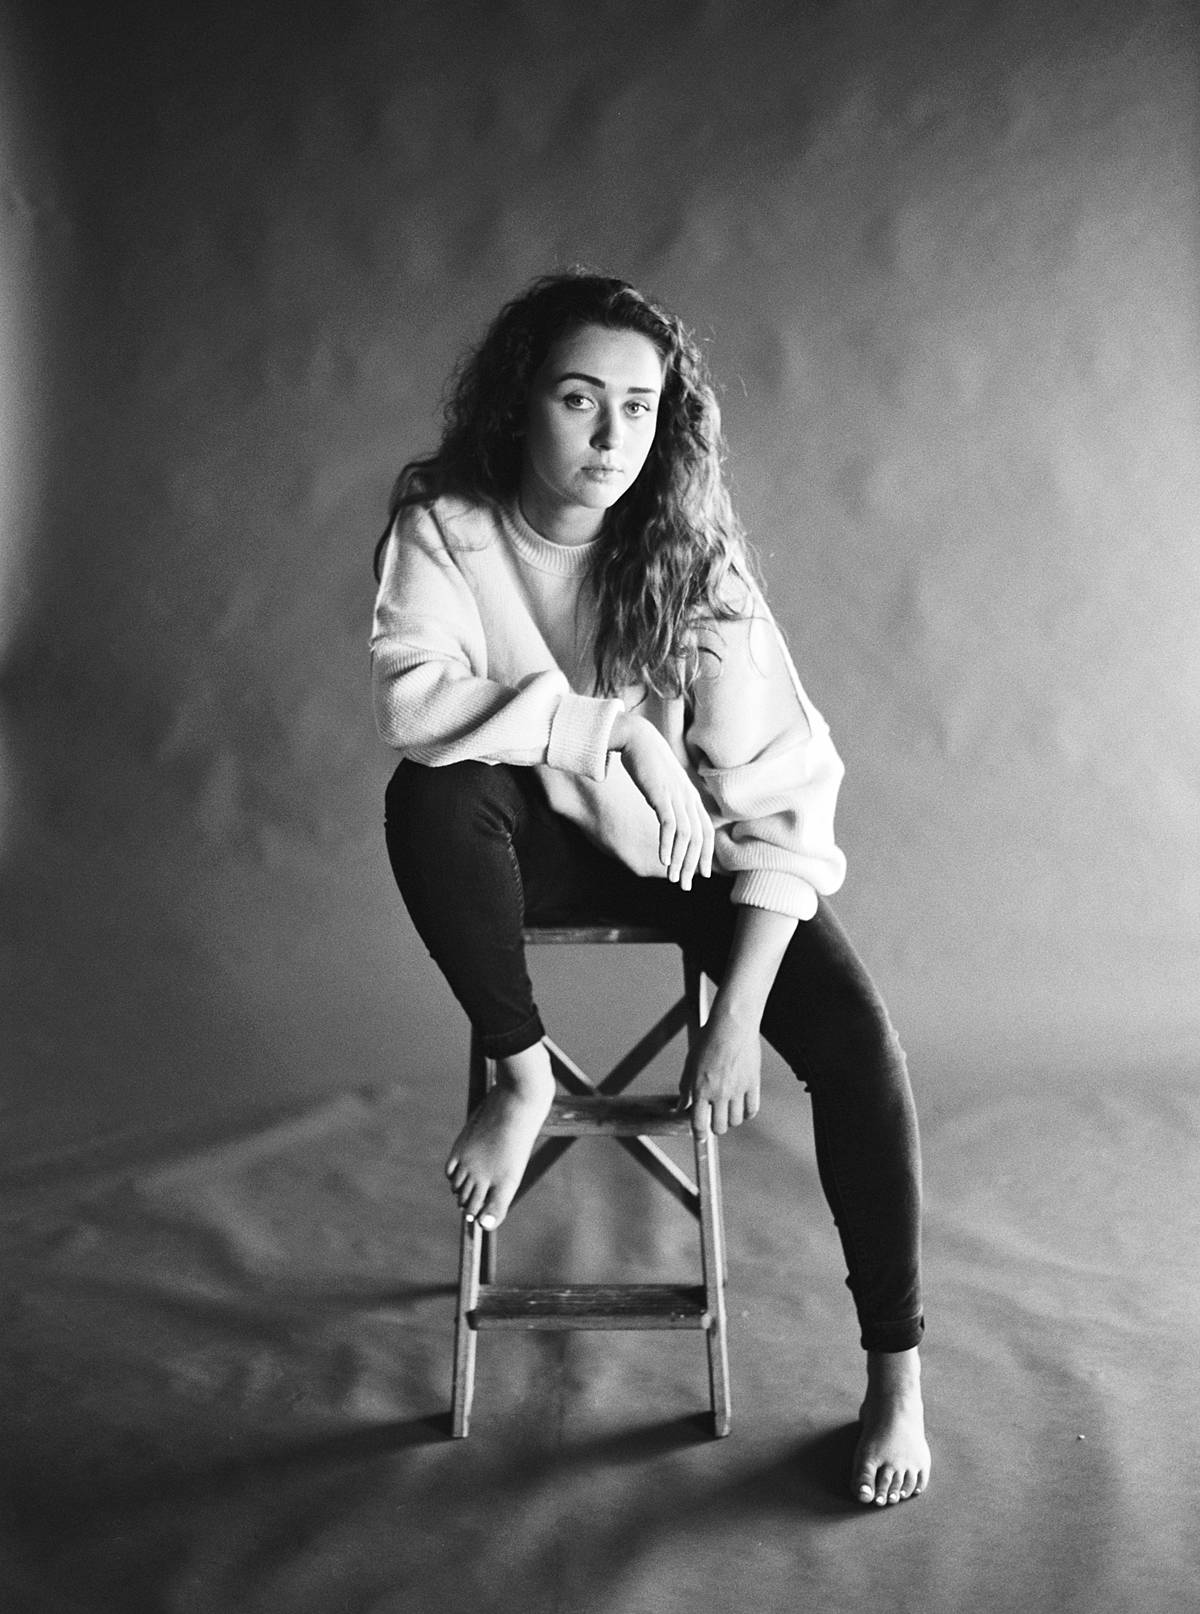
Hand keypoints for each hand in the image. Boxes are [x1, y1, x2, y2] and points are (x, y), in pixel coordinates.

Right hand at [613, 713, 713, 889]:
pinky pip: (670, 825)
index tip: (703, 874)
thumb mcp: (665, 784)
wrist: (636, 737)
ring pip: (686, 835)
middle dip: (694, 865)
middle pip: (699, 838)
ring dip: (680, 860)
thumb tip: (671, 817)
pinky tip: (664, 860)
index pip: (707, 831)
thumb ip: (671, 800)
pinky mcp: (662, 794)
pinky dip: (668, 844)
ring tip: (674, 878)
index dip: (707, 854)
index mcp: (692, 796)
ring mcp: (677, 796)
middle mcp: (689, 798)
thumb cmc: (648, 761)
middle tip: (686, 885)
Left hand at [678, 1008, 761, 1135]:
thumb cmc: (709, 1039)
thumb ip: (685, 1088)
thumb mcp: (690, 1064)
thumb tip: (680, 1105)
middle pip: (719, 1127)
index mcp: (701, 1089)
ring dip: (731, 1121)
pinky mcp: (753, 1084)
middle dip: (715, 1128)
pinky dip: (746, 1113)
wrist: (732, 1026)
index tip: (699, 1138)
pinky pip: (752, 1109)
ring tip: (727, 1113)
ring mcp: (737, 1090)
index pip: (698, 1123)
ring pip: (736, 1121)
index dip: (698, 1134)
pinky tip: (742, 1109)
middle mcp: (719, 1093)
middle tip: (714, 1122)